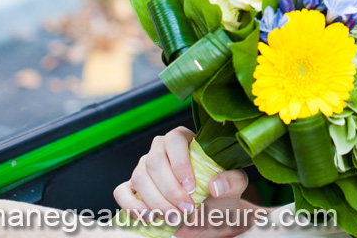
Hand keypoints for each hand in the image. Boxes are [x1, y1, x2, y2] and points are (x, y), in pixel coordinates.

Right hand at [113, 126, 256, 237]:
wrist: (206, 216)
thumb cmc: (219, 194)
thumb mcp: (234, 186)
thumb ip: (233, 181)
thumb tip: (216, 185)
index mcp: (185, 140)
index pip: (175, 140)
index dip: (180, 163)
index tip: (191, 188)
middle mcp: (160, 149)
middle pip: (155, 162)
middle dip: (170, 190)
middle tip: (186, 209)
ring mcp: (143, 168)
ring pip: (139, 178)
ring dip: (155, 201)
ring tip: (173, 217)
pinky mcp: (132, 187)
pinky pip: (122, 192)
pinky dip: (133, 206)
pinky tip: (150, 217)